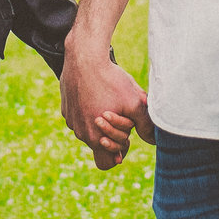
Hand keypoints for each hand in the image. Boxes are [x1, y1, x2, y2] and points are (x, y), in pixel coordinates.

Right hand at [60, 42, 150, 168]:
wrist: (84, 57)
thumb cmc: (111, 81)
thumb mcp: (134, 102)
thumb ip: (145, 125)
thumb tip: (153, 140)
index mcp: (95, 138)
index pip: (107, 161)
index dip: (120, 149)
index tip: (126, 135)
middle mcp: (80, 133)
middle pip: (100, 142)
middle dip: (113, 131)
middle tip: (120, 111)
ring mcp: (71, 120)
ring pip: (89, 128)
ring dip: (100, 120)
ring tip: (108, 99)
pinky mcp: (65, 107)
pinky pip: (79, 115)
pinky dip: (88, 109)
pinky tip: (96, 92)